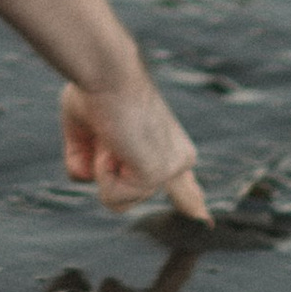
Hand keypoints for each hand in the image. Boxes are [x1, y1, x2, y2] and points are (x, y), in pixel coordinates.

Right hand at [60, 67, 209, 218]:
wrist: (107, 72)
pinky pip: (112, 196)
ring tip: (110, 133)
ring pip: (116, 199)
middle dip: (116, 178)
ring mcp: (170, 170)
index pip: (184, 182)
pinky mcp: (157, 176)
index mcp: (170, 145)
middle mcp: (178, 159)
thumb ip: (92, 158)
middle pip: (130, 197)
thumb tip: (86, 178)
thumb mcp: (89, 130)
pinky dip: (101, 170)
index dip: (189, 200)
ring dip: (100, 167)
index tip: (203, 219)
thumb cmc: (96, 90)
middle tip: (110, 136)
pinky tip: (112, 141)